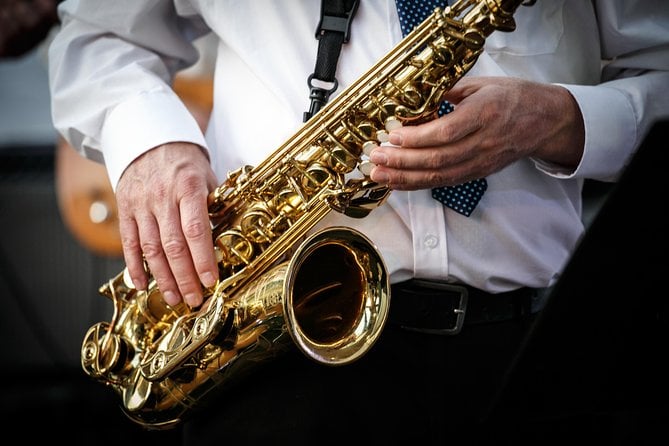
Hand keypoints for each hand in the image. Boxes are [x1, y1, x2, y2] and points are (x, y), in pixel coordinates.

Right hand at [115, 142, 219, 307]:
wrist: (147, 136)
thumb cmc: (184, 161)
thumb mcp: (206, 176)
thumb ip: (213, 205)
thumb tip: (225, 240)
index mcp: (187, 187)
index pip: (196, 230)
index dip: (202, 259)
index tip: (210, 281)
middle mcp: (162, 197)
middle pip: (173, 245)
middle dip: (185, 277)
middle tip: (194, 299)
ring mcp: (140, 204)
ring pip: (151, 248)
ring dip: (163, 278)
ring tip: (175, 298)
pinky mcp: (125, 208)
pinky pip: (128, 242)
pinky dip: (135, 266)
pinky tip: (143, 285)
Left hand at [369, 76, 584, 189]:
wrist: (546, 121)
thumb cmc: (514, 97)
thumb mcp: (483, 84)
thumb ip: (448, 92)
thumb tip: (414, 98)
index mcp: (486, 113)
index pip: (447, 132)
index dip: (417, 138)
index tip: (393, 136)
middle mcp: (484, 142)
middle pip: (438, 158)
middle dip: (402, 161)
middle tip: (375, 158)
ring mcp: (481, 161)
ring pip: (440, 176)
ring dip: (405, 177)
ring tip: (379, 175)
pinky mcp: (478, 173)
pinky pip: (445, 182)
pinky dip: (419, 184)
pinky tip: (399, 182)